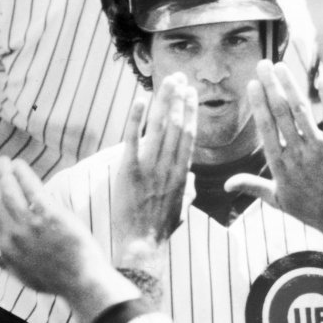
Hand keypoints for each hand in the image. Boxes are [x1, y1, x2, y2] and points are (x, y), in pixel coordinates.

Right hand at [0, 157, 136, 322]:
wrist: (81, 281)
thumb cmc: (54, 280)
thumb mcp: (22, 276)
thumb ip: (2, 262)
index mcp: (5, 249)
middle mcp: (13, 235)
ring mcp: (31, 225)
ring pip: (10, 191)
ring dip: (4, 173)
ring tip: (4, 161)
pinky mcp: (50, 215)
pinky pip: (32, 189)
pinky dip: (22, 174)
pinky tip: (19, 165)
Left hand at [112, 73, 196, 266]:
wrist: (143, 244)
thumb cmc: (160, 230)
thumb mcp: (181, 209)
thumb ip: (187, 191)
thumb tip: (192, 181)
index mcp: (182, 174)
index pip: (188, 136)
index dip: (190, 112)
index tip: (191, 95)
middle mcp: (169, 167)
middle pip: (177, 125)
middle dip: (179, 99)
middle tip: (180, 78)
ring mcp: (150, 168)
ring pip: (160, 127)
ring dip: (164, 102)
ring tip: (167, 81)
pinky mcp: (130, 171)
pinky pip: (133, 139)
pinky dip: (136, 118)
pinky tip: (140, 99)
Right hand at [224, 61, 322, 228]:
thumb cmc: (307, 208)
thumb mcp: (276, 200)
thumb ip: (252, 186)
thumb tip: (226, 184)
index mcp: (280, 165)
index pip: (266, 129)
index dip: (258, 105)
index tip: (252, 84)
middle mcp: (297, 153)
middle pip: (281, 114)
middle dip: (271, 87)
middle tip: (263, 65)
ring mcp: (318, 148)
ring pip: (302, 112)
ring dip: (291, 87)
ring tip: (282, 67)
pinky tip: (321, 79)